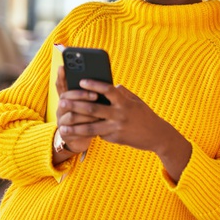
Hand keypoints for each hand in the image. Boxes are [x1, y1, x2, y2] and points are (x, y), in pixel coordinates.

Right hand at [53, 66, 96, 160]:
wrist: (81, 138)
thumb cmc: (89, 116)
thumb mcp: (90, 103)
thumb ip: (93, 92)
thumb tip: (106, 79)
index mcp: (66, 98)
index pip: (61, 85)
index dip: (62, 77)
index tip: (68, 70)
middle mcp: (61, 108)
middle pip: (65, 99)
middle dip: (81, 96)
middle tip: (95, 95)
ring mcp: (61, 121)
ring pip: (71, 116)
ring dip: (86, 115)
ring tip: (99, 114)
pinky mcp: (65, 133)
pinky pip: (73, 130)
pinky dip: (85, 128)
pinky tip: (95, 126)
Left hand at [58, 79, 192, 181]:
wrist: (157, 136)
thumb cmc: (145, 115)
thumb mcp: (136, 101)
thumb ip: (122, 93)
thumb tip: (111, 86)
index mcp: (125, 102)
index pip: (107, 90)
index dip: (94, 84)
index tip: (81, 81)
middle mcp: (120, 115)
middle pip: (93, 109)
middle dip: (75, 105)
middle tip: (62, 102)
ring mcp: (116, 128)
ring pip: (90, 127)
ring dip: (75, 127)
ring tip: (63, 126)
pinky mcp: (115, 138)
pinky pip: (99, 134)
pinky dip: (90, 132)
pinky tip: (79, 133)